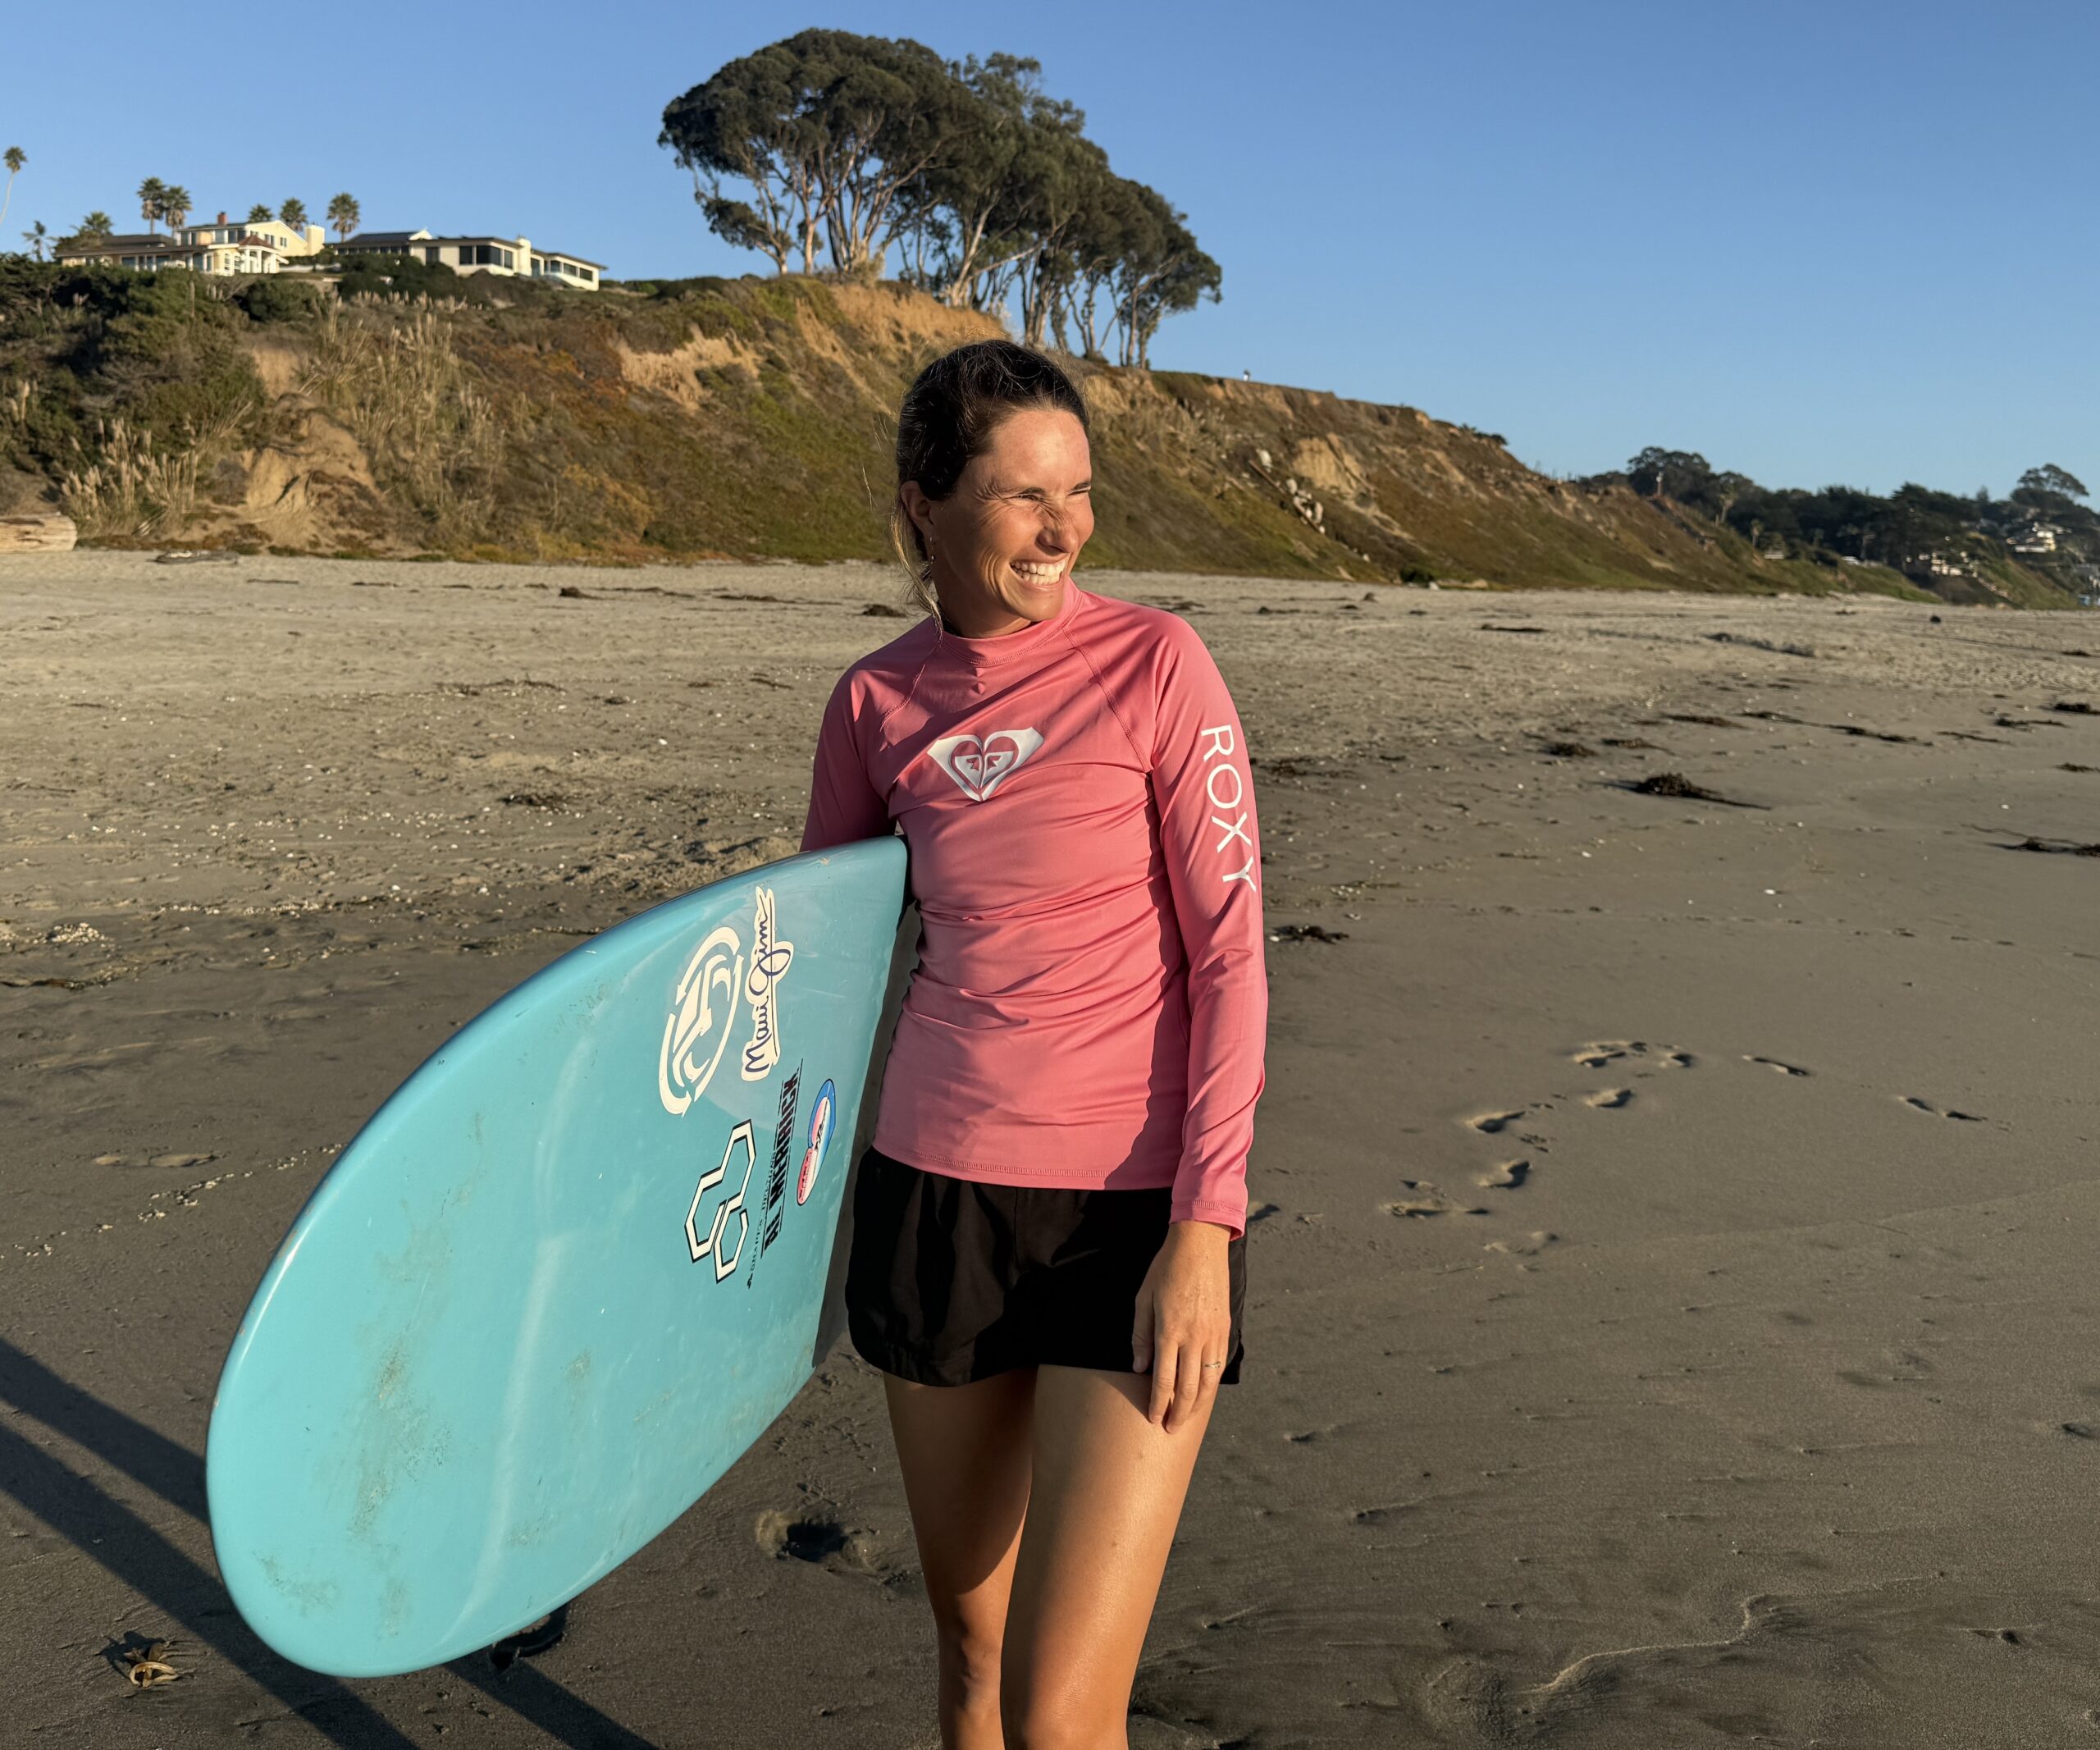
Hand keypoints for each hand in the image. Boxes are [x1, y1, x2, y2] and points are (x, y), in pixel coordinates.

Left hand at [1130, 1220, 1233, 1432]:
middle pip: (1188, 1387)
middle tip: (1170, 1429)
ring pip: (1208, 1380)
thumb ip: (1140, 1335)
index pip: (1164, 1379)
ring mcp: (1213, 1334)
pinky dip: (1212, 1383)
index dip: (1158, 1403)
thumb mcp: (1143, 1298)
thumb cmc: (1166, 1269)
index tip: (1153, 1418)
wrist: (1200, 1245)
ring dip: (1198, 1404)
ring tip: (1187, 1418)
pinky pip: (1219, 1363)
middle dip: (1178, 1412)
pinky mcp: (1225, 1328)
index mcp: (1170, 1330)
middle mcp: (1194, 1337)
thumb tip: (1138, 1368)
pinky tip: (1205, 1392)